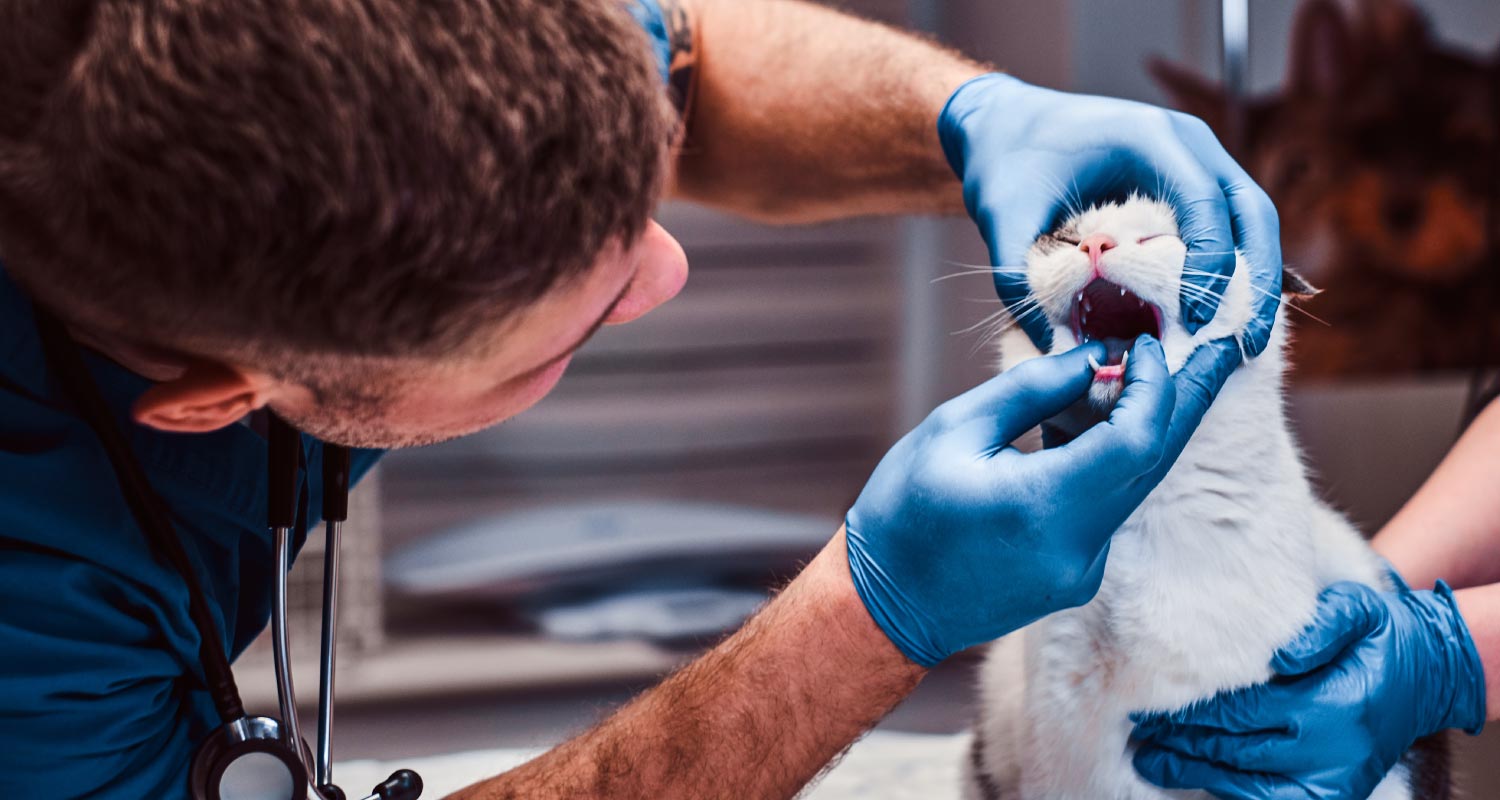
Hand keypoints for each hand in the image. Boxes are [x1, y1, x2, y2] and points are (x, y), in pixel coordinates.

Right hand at [846, 335, 1242, 665]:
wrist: (886, 607)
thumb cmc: (904, 512)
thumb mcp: (954, 430)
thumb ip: (1033, 390)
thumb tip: (1097, 357)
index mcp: (1043, 507)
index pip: (1137, 440)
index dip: (1155, 385)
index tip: (1145, 344)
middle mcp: (1078, 547)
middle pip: (1155, 461)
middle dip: (1184, 398)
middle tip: (1216, 347)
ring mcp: (1084, 570)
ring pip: (1135, 483)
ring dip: (1138, 425)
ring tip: (1131, 372)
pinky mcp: (1079, 576)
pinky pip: (1109, 505)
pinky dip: (1108, 459)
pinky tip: (1082, 424)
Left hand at [937, 73, 1280, 355]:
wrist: (1002, 122)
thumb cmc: (1005, 159)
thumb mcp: (1003, 215)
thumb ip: (1020, 275)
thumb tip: (1053, 345)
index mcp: (1149, 137)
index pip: (1204, 201)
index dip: (1210, 264)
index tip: (1195, 320)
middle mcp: (1185, 141)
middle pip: (1251, 208)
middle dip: (1256, 276)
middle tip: (1246, 341)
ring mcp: (1193, 157)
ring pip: (1251, 215)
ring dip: (1255, 275)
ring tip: (1245, 339)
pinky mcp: (1189, 178)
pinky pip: (1229, 220)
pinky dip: (1234, 265)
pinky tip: (1223, 314)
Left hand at [1131, 580, 1486, 799]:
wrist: (1429, 674)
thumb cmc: (1380, 637)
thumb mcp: (1358, 610)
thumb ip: (1320, 625)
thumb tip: (1278, 654)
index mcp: (1332, 701)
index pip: (1242, 707)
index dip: (1191, 707)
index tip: (1150, 699)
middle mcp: (1330, 747)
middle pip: (1234, 744)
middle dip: (1180, 738)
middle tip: (1137, 728)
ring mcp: (1331, 777)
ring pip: (1245, 782)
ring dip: (1193, 770)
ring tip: (1151, 759)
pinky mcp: (1334, 795)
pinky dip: (1232, 795)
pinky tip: (1197, 781)